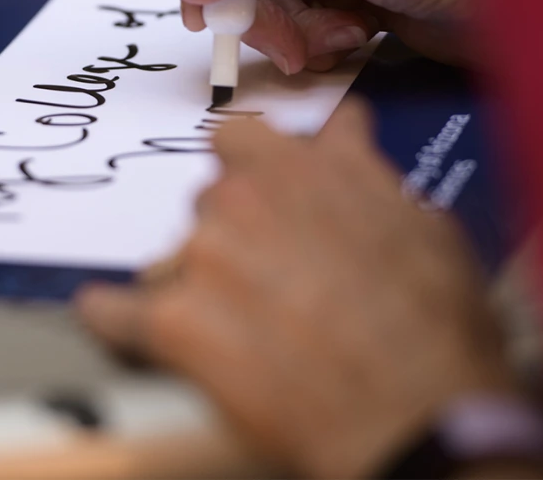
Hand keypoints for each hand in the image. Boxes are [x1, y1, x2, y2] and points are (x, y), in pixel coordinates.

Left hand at [77, 101, 514, 478]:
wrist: (415, 411)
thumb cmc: (433, 326)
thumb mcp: (420, 222)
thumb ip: (362, 170)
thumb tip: (345, 131)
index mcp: (298, 167)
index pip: (238, 135)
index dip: (249, 163)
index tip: (255, 180)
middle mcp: (241, 198)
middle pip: (207, 202)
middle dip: (231, 234)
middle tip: (266, 277)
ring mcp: (202, 258)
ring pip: (172, 258)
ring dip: (193, 283)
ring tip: (236, 328)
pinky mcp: (173, 323)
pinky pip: (116, 312)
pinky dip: (113, 317)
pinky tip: (109, 316)